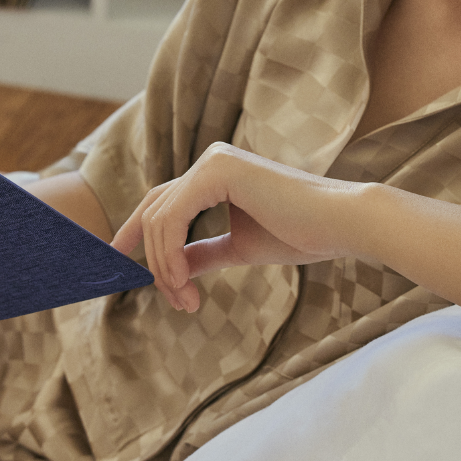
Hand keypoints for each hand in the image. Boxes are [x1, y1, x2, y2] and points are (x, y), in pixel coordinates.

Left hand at [110, 143, 366, 312]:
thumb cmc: (301, 233)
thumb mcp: (240, 247)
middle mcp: (210, 160)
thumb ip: (205, 252)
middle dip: (150, 259)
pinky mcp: (217, 171)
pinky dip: (172, 255)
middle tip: (169, 299)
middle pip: (155, 211)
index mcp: (215, 173)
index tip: (120, 264)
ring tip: (185, 300)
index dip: (136, 234)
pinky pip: (173, 218)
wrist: (340, 224)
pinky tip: (186, 282)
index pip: (162, 203)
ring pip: (161, 219)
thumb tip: (175, 268)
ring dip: (165, 267)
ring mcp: (212, 162)